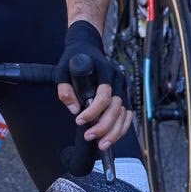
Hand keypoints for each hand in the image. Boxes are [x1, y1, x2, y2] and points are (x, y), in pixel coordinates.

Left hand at [54, 21, 131, 149]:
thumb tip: (74, 110)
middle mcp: (118, 79)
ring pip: (124, 114)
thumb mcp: (63, 70)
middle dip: (104, 126)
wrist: (86, 46)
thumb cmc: (74, 59)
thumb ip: (65, 90)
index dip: (93, 111)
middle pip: (116, 107)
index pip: (104, 95)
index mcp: (104, 71)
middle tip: (90, 137)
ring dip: (114, 132)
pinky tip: (113, 138)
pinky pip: (127, 115)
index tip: (79, 121)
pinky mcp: (124, 95)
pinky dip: (122, 128)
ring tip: (102, 145)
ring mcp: (123, 87)